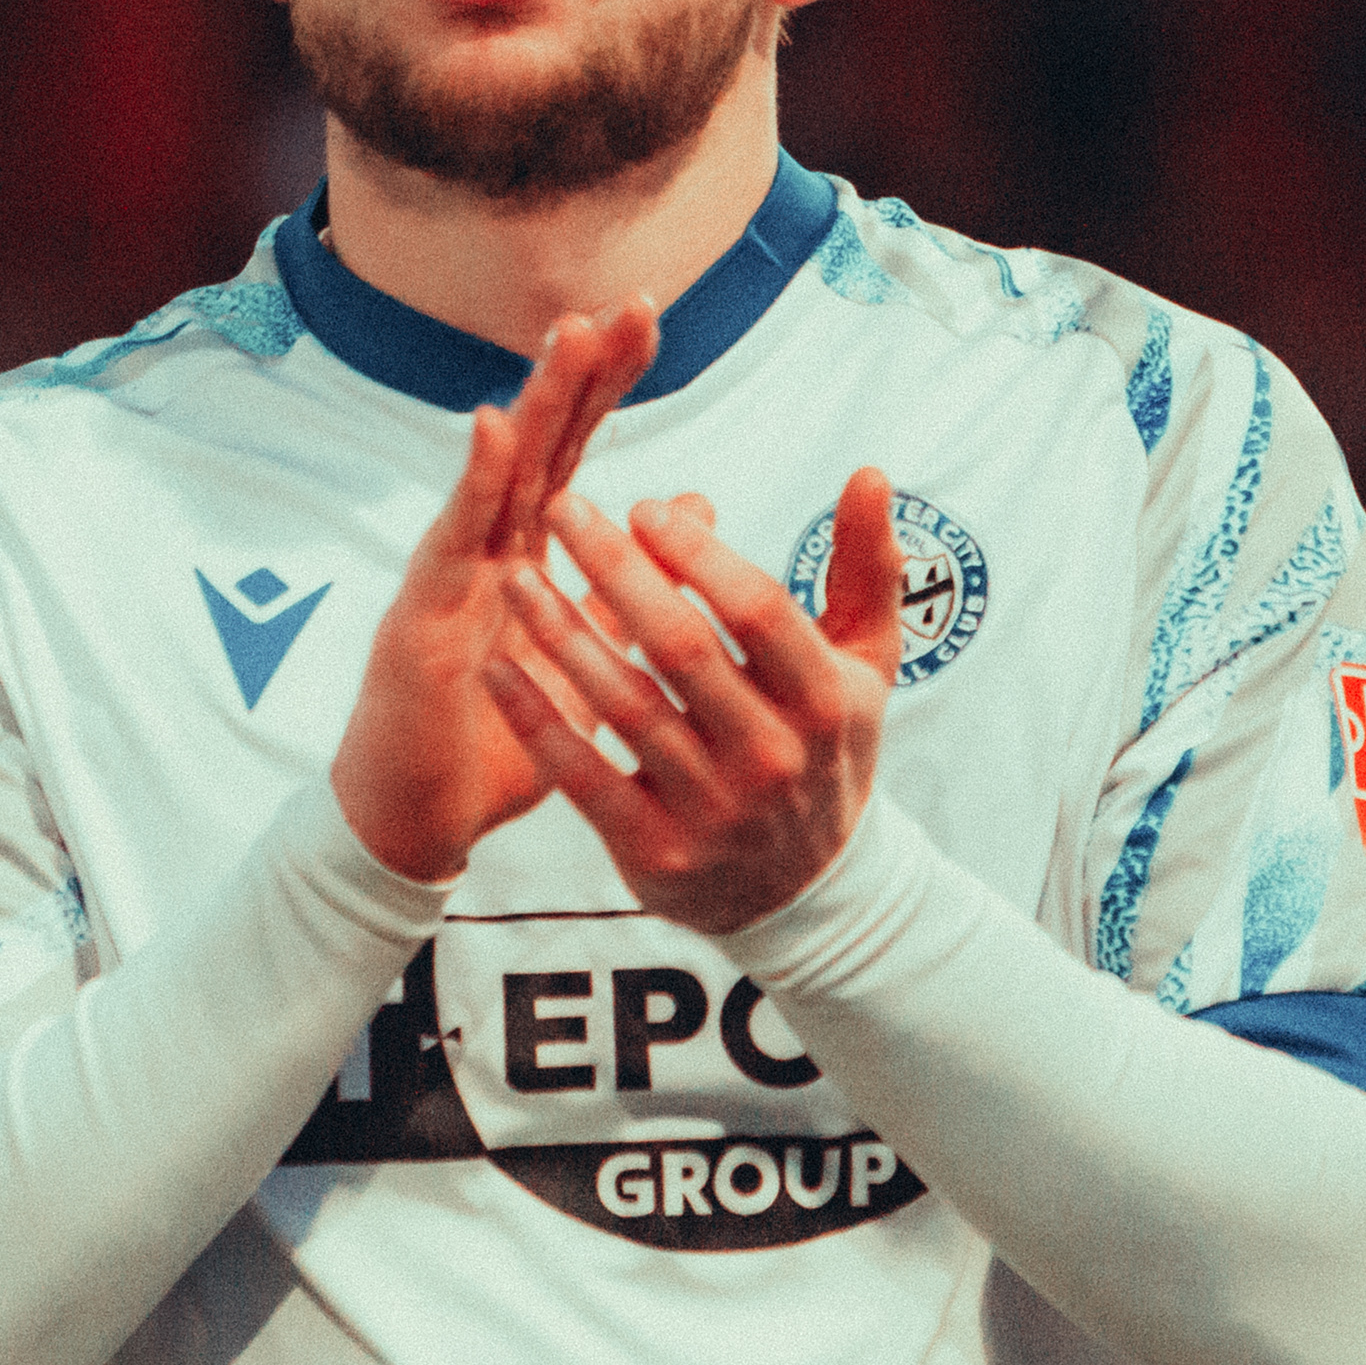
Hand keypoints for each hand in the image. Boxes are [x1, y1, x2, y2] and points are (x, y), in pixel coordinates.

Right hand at [330, 302, 658, 882]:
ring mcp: (448, 578)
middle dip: (581, 373)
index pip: (571, 453)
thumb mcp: (584, 657)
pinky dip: (472, 481)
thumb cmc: (491, 743)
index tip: (646, 321)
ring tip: (569, 336)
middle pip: (538, 445)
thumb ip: (631, 581)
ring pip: (496, 476)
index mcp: (522, 556)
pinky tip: (493, 425)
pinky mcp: (419, 617)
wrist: (416, 820)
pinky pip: (451, 541)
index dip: (605, 387)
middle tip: (627, 306)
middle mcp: (483, 552)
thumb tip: (697, 507)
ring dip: (534, 403)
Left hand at [481, 469, 904, 934]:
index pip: (757, 610)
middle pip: (681, 648)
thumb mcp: (868, 666)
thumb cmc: (825, 749)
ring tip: (518, 573)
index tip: (642, 506)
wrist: (807, 893)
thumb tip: (868, 471)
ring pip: (625, 704)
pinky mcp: (655, 850)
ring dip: (564, 633)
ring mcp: (712, 809)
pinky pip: (583, 775)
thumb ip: (869, 569)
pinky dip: (536, 719)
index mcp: (824, 699)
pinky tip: (496, 667)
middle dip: (616, 570)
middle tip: (562, 508)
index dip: (697, 553)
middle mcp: (771, 756)